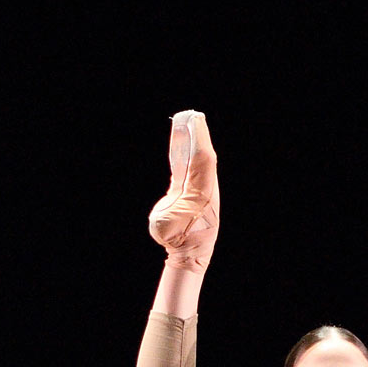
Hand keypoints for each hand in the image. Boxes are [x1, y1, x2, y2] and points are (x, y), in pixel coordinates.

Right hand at [146, 109, 219, 270]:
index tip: (194, 122)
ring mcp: (195, 187)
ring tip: (185, 120)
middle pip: (200, 155)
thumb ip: (165, 211)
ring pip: (192, 159)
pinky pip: (184, 166)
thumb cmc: (179, 239)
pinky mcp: (187, 190)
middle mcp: (202, 186)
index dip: (198, 140)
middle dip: (196, 135)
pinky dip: (181, 152)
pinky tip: (179, 139)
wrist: (190, 251)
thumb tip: (171, 202)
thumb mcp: (165, 226)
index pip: (201, 161)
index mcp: (201, 192)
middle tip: (191, 114)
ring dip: (189, 140)